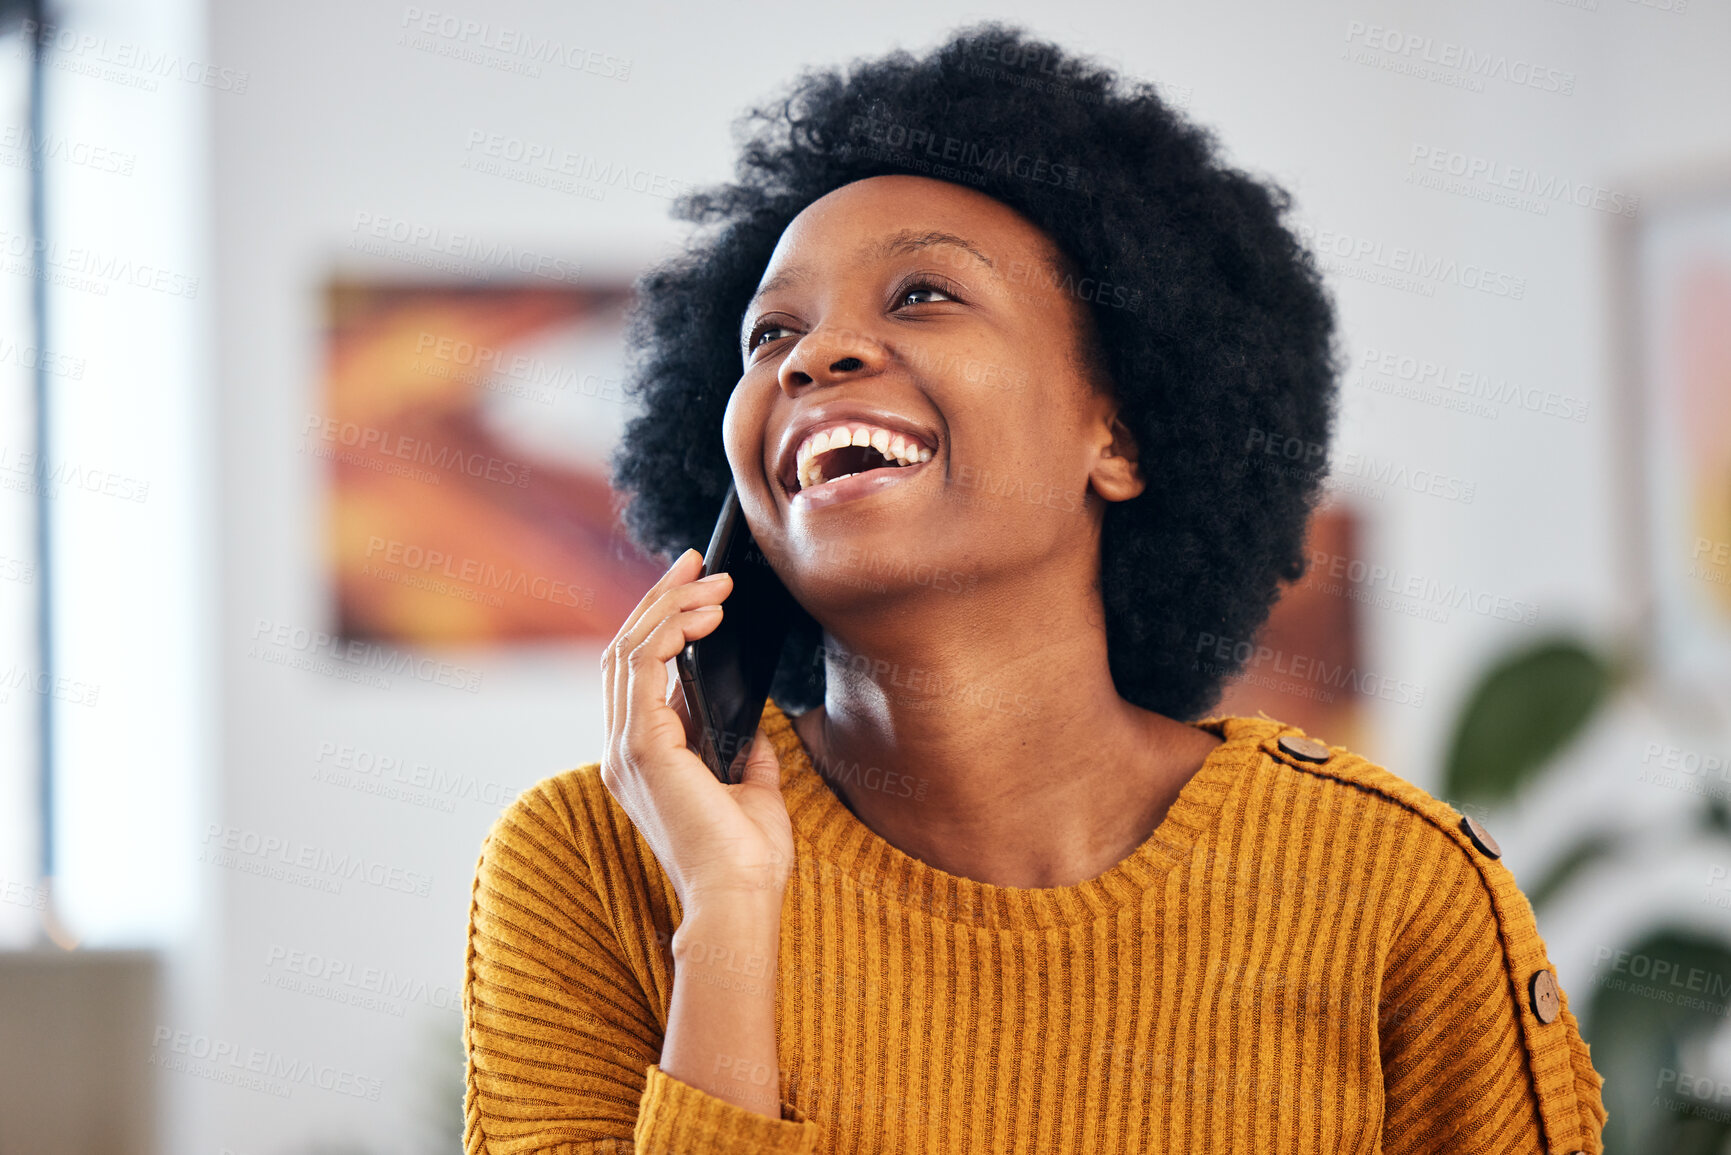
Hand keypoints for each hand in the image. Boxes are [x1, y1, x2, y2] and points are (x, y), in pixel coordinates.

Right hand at [599, 548, 793, 913]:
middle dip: (662, 598)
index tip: (697, 585)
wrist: (740, 901)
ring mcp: (624, 749)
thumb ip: (742, 750)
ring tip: (712, 580)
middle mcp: (621, 751)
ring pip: (628, 649)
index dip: (661, 621)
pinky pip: (642, 665)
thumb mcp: (751, 789)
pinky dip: (670, 629)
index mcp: (641, 759)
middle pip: (624, 650)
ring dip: (670, 605)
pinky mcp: (640, 748)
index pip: (636, 672)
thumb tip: (753, 719)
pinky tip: (704, 613)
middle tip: (698, 562)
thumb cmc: (747, 861)